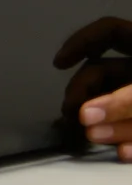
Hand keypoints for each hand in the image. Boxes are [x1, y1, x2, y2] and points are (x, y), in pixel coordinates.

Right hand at [53, 17, 131, 161]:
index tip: (59, 63)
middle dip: (86, 95)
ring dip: (105, 122)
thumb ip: (123, 102)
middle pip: (107, 72)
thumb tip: (86, 112)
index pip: (109, 32)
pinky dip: (130, 140)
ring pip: (120, 104)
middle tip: (73, 115)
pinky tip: (121, 152)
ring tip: (91, 136)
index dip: (81, 41)